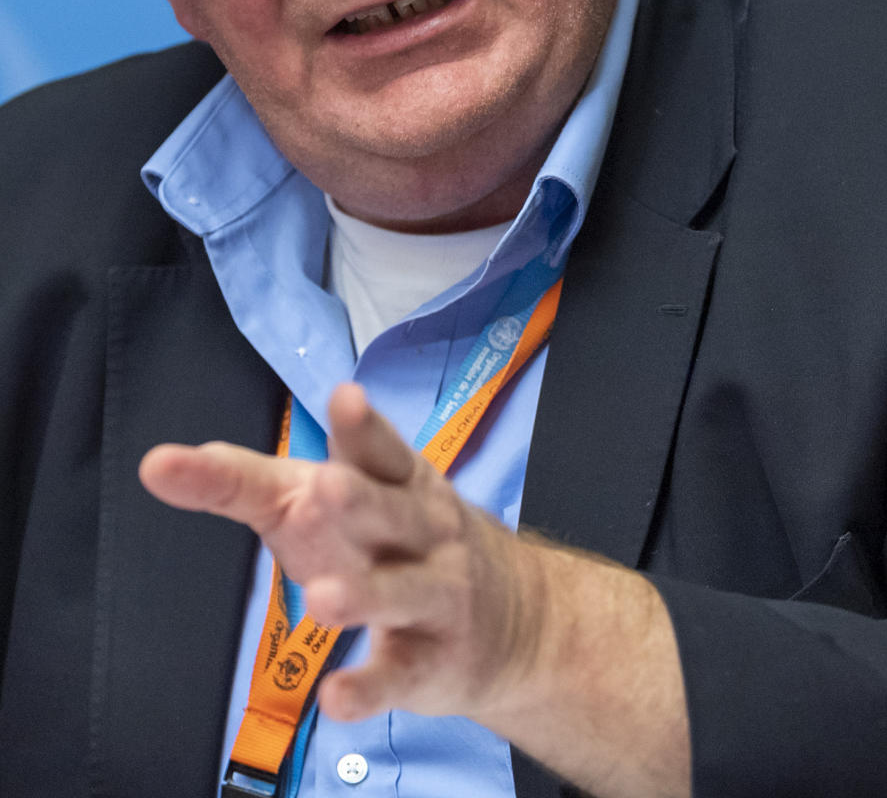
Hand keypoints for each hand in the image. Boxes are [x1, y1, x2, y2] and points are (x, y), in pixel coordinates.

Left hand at [139, 383, 689, 796]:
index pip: (379, 448)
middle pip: (391, 512)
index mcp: (399, 480)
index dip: (363, 426)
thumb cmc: (396, 541)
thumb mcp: (334, 499)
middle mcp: (424, 529)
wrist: (515, 616)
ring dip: (365, 594)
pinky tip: (336, 699)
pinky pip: (399, 675)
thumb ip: (248, 482)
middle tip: (325, 491)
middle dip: (361, 502)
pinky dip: (368, 688)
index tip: (344, 397)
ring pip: (400, 593)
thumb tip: (162, 462)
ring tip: (323, 599)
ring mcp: (435, 596)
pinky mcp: (433, 663)